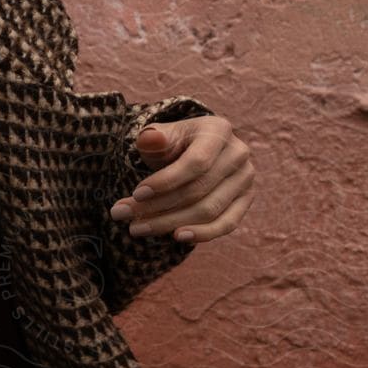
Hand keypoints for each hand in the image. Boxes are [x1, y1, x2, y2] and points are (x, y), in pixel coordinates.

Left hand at [108, 116, 254, 244]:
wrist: (194, 150)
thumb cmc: (174, 143)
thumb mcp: (161, 136)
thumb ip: (153, 138)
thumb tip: (149, 138)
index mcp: (218, 130)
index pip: (195, 162)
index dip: (165, 181)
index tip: (136, 194)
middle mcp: (238, 154)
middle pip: (198, 190)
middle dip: (157, 206)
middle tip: (122, 214)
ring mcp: (245, 179)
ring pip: (208, 210)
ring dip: (170, 223)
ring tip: (136, 228)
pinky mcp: (245, 201)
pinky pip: (227, 224)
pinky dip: (202, 234)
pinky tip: (176, 237)